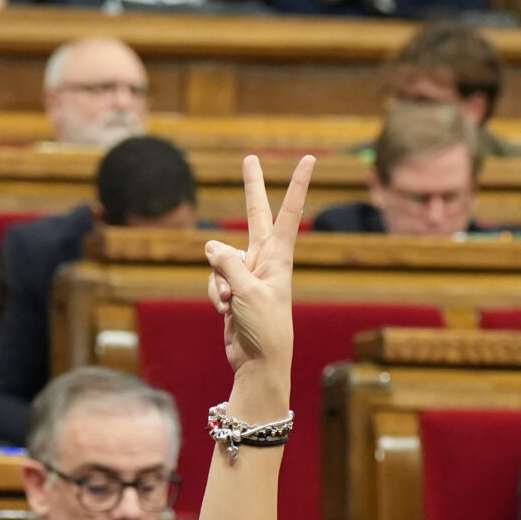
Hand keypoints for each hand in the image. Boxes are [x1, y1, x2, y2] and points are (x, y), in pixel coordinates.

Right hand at [207, 153, 314, 378]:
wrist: (259, 361)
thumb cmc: (264, 327)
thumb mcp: (247, 291)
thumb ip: (227, 264)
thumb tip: (210, 247)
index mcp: (279, 257)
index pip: (288, 213)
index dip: (297, 185)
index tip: (310, 159)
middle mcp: (264, 260)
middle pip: (254, 216)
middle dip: (251, 187)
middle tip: (250, 157)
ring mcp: (247, 274)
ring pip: (220, 261)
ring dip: (220, 282)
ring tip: (233, 304)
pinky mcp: (233, 290)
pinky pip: (214, 281)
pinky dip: (215, 295)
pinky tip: (226, 312)